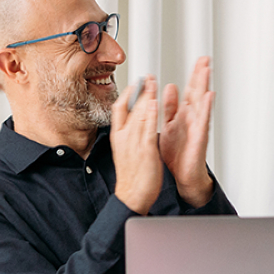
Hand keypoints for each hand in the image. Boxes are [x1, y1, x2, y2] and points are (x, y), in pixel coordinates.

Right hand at [111, 76, 163, 214]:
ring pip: (139, 115)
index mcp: (119, 137)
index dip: (127, 94)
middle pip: (129, 108)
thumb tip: (133, 121)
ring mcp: (134, 144)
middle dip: (139, 90)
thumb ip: (129, 134)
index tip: (135, 83)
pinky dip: (150, 115)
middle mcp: (124, 137)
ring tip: (152, 82)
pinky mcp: (145, 151)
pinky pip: (147, 129)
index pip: (119, 109)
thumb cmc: (131, 176)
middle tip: (147, 77)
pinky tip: (154, 103)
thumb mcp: (124, 150)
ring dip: (146, 97)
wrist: (131, 196)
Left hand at [158, 57, 214, 206]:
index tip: (199, 61)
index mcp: (183, 115)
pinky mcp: (199, 138)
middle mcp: (192, 119)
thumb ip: (169, 107)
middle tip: (205, 59)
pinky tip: (208, 97)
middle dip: (201, 76)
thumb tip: (169, 87)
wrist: (183, 176)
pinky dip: (205, 109)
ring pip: (201, 103)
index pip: (189, 91)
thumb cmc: (177, 154)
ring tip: (207, 71)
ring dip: (204, 86)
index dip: (193, 76)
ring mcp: (197, 127)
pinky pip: (202, 121)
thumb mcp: (169, 125)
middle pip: (197, 93)